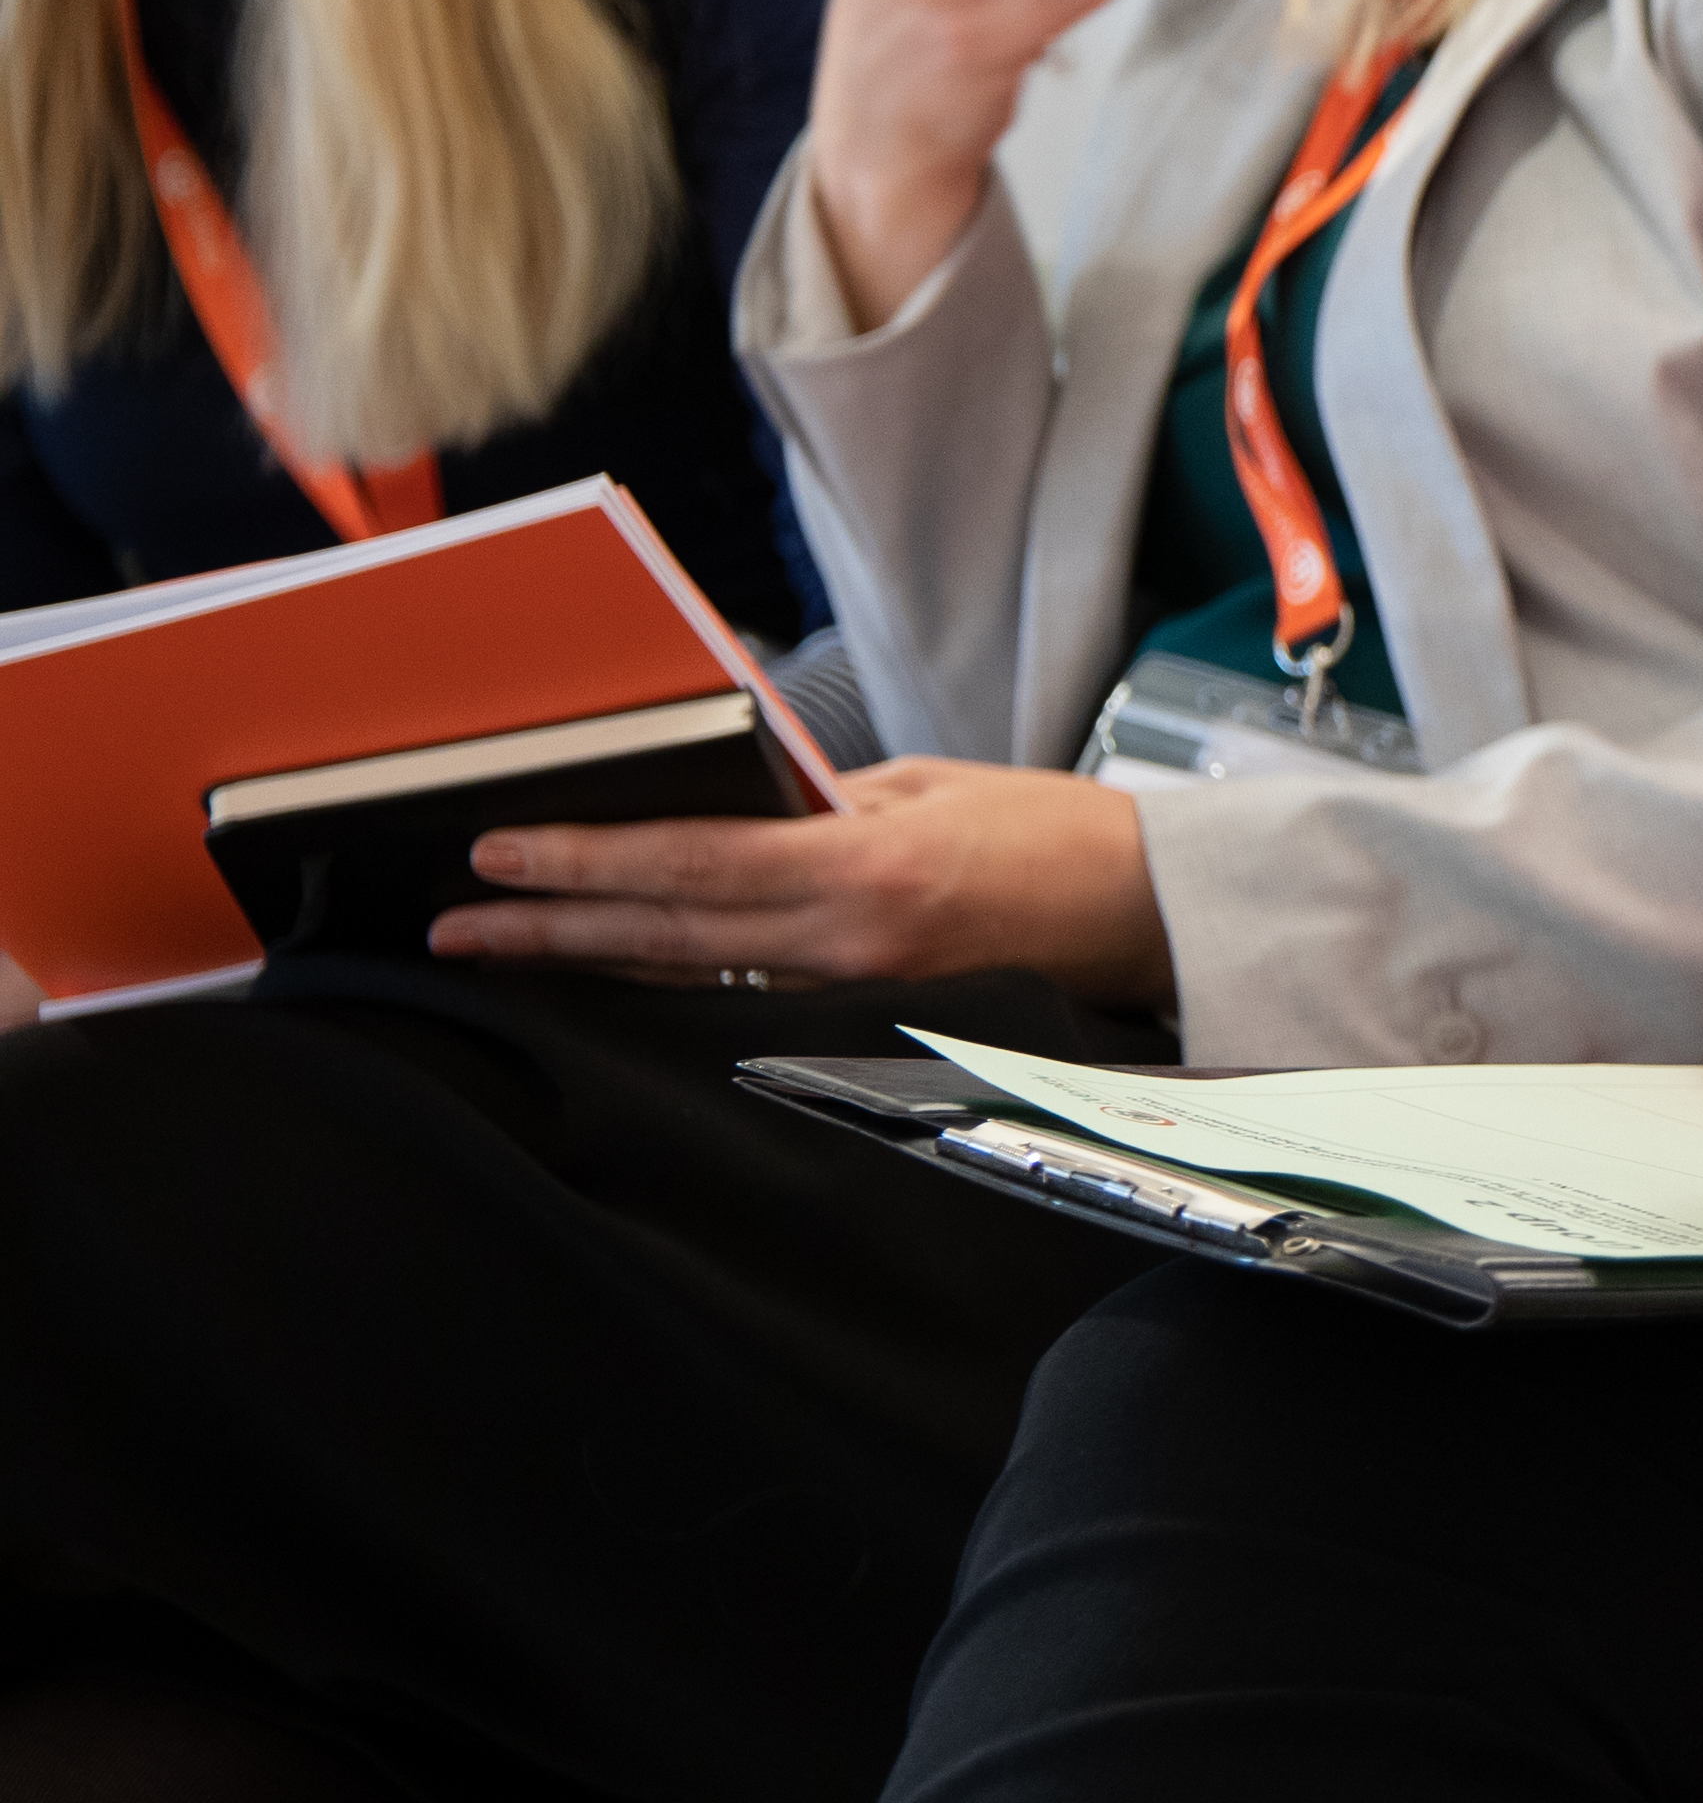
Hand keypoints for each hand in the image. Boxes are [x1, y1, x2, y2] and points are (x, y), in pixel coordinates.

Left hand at [430, 756, 1171, 998]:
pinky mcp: (866, 1017)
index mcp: (865, 867)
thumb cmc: (1052, 835)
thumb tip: (724, 799)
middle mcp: (849, 941)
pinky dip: (667, 982)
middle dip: (548, 927)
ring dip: (587, 962)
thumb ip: (818, 800)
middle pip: (664, 936)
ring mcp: (854, 992)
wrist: (1145, 913)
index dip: (585, 859)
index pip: (690, 862)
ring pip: (689, 976)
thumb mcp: (926, 785)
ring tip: (501, 949)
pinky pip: (742, 996)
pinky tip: (611, 974)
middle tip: (457, 922)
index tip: (501, 848)